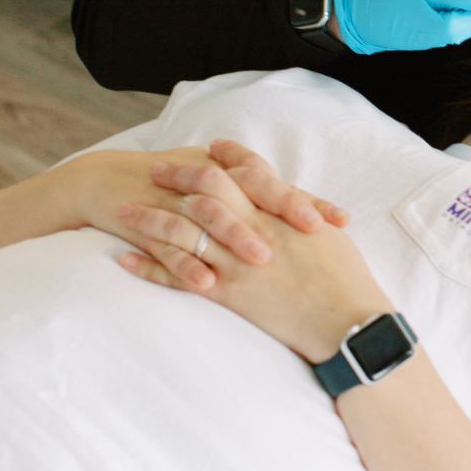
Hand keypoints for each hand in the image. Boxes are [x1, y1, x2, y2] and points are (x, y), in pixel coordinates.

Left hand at [116, 141, 385, 362]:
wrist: (346, 321)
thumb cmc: (347, 279)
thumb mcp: (329, 235)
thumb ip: (303, 216)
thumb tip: (293, 207)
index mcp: (280, 211)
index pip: (248, 170)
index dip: (227, 156)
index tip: (208, 148)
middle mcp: (253, 229)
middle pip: (205, 189)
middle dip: (177, 177)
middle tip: (155, 169)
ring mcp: (236, 261)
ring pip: (182, 229)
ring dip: (149, 218)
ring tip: (124, 211)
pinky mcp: (228, 293)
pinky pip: (179, 276)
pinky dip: (151, 266)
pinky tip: (127, 259)